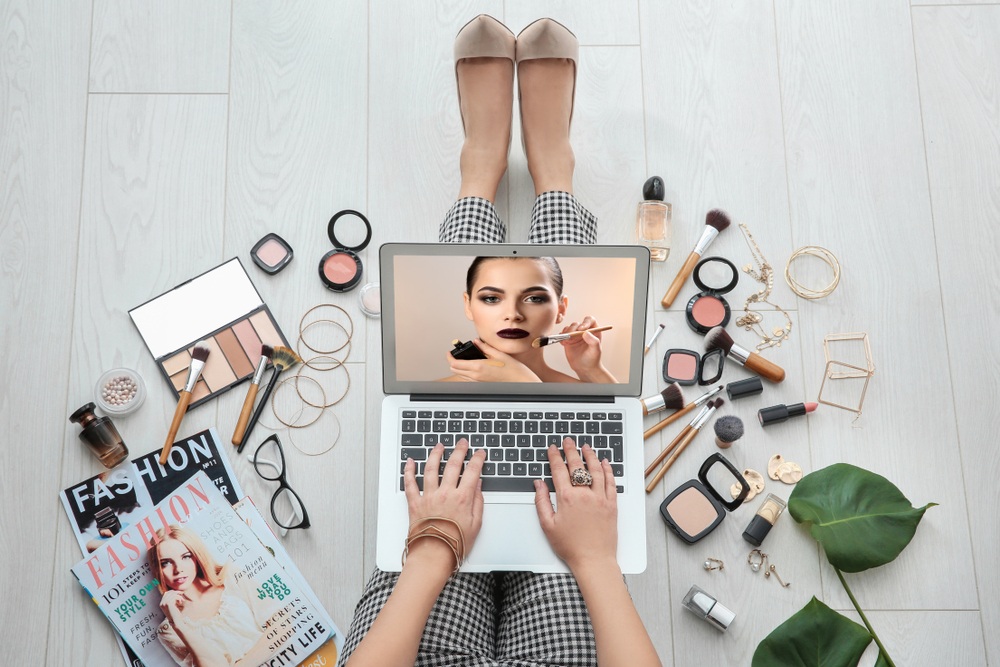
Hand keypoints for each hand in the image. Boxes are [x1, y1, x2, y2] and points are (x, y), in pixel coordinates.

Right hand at [159, 590, 188, 627]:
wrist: (176, 621)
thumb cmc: (175, 614)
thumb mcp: (172, 606)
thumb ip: (171, 600)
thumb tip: (174, 592)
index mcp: (161, 604)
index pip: (166, 593)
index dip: (173, 592)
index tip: (179, 594)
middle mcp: (162, 603)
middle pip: (169, 592)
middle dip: (176, 593)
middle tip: (182, 595)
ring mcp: (164, 603)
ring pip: (172, 594)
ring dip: (178, 596)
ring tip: (181, 601)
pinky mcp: (168, 603)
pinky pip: (174, 596)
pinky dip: (179, 598)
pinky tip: (180, 602)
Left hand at [403, 438, 486, 572]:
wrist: (433, 556)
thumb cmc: (455, 544)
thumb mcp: (476, 525)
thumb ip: (478, 502)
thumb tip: (478, 486)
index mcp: (462, 499)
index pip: (472, 472)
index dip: (477, 459)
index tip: (480, 453)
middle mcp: (445, 494)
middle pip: (453, 465)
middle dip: (459, 451)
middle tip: (462, 443)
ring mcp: (429, 497)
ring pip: (431, 469)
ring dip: (435, 455)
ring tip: (439, 446)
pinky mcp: (415, 503)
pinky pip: (410, 483)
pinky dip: (409, 471)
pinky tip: (410, 461)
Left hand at [446, 339, 541, 382]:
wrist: (520, 382)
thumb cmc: (513, 369)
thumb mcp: (498, 354)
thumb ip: (484, 347)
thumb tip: (476, 342)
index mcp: (479, 367)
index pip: (455, 363)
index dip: (450, 357)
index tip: (449, 352)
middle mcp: (476, 376)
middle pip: (455, 370)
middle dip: (453, 362)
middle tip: (456, 354)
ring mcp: (479, 381)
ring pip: (461, 375)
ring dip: (459, 367)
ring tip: (464, 359)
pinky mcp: (482, 384)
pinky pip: (469, 378)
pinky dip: (466, 372)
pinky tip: (473, 366)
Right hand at [533, 437, 617, 570]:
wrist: (593, 560)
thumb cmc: (570, 546)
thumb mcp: (548, 525)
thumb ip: (541, 501)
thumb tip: (538, 484)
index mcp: (567, 498)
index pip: (559, 470)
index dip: (555, 457)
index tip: (552, 448)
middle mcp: (584, 494)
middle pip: (577, 466)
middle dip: (571, 450)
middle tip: (568, 441)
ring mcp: (600, 498)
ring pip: (596, 470)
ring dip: (590, 456)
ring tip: (586, 447)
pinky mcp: (612, 504)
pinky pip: (611, 482)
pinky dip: (608, 470)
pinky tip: (605, 463)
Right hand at [559, 317, 609, 380]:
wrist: (585, 368)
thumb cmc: (593, 359)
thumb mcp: (596, 351)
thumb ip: (594, 341)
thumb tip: (586, 332)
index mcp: (594, 330)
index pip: (590, 320)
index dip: (585, 322)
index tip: (581, 329)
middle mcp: (584, 331)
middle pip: (577, 324)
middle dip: (573, 329)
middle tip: (571, 337)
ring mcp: (575, 335)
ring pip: (569, 328)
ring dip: (566, 333)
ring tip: (568, 342)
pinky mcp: (568, 340)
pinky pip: (562, 334)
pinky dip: (561, 337)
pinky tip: (564, 344)